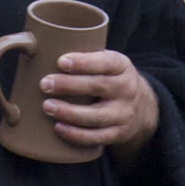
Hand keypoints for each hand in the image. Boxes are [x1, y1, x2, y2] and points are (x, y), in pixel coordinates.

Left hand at [40, 50, 160, 157]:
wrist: (142, 107)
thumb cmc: (110, 79)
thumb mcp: (107, 62)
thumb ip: (85, 56)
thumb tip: (42, 48)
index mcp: (122, 66)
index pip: (105, 62)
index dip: (83, 62)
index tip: (61, 61)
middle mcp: (126, 89)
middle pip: (98, 87)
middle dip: (69, 85)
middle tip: (45, 84)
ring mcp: (124, 114)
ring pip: (96, 116)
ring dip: (69, 112)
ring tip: (48, 106)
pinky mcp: (118, 133)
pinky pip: (96, 137)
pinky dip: (76, 134)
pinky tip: (59, 127)